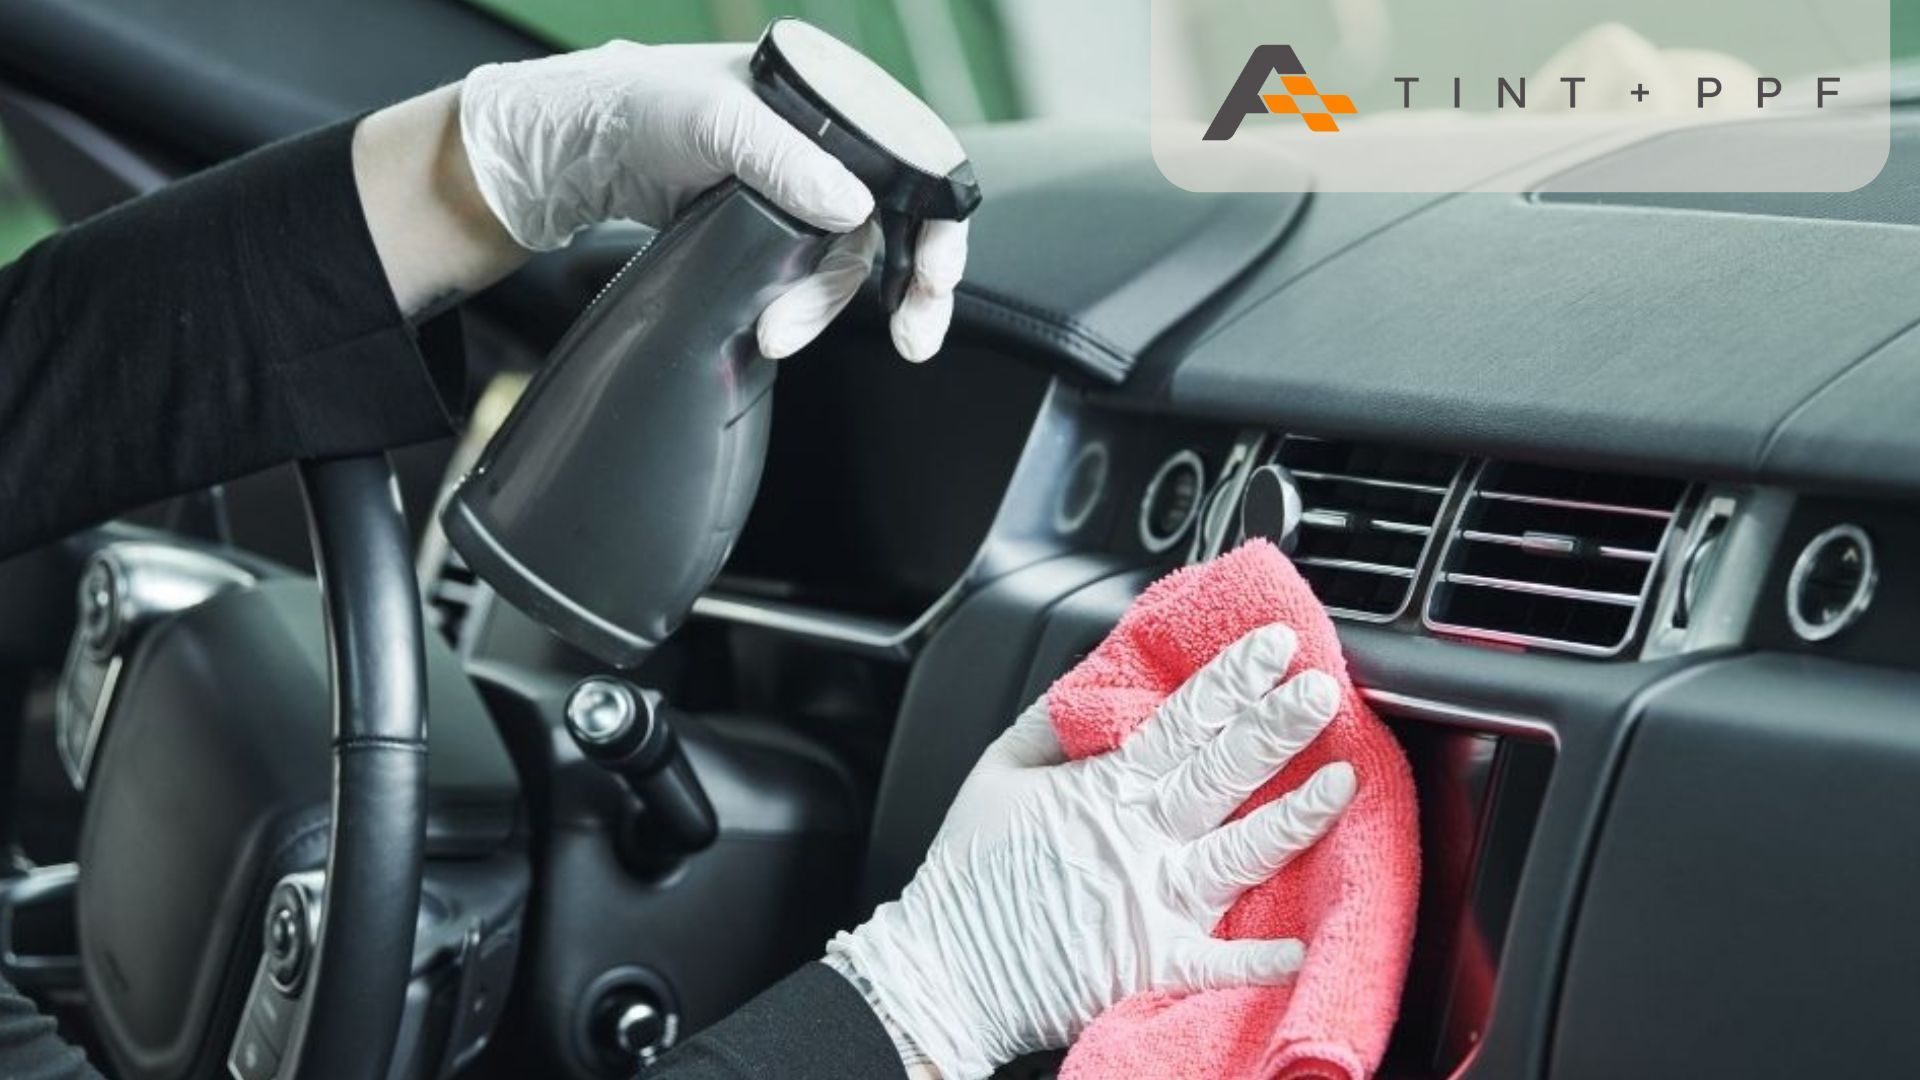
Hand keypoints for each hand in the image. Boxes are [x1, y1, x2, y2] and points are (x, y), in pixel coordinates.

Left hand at [458, 41, 967, 360]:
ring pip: (849, 260)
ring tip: (780, 334)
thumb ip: (786, 161)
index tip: (936, 275)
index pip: (918, 161)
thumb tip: (854, 210)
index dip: (941, 222)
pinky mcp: (772, 230)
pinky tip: (780, 327)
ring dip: (827, 305)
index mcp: (832, 99)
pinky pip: (810, 274)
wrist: (576, 146)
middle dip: (912, 286)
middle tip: (913, 338)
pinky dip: (804, 307)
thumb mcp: (714, 121)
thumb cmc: (640, 105)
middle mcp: (829, 143)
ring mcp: (802, 190)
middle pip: (899, 222)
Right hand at [827, 625, 1357, 1078]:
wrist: (946, 968)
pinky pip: (1216, 961)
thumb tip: (1097, 684)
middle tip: (1323, 691)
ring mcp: (1149, 900)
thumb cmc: (968, 872)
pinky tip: (1305, 943)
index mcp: (1103, 789)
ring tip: (1342, 783)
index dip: (1232, 681)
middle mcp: (1137, 838)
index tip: (1274, 647)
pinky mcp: (1150, 961)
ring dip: (1295, 817)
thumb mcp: (996, 772)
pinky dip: (1259, 958)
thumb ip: (1051, 723)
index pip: (1182, 721)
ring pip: (1239, 852)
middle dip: (1277, 727)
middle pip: (1222, 772)